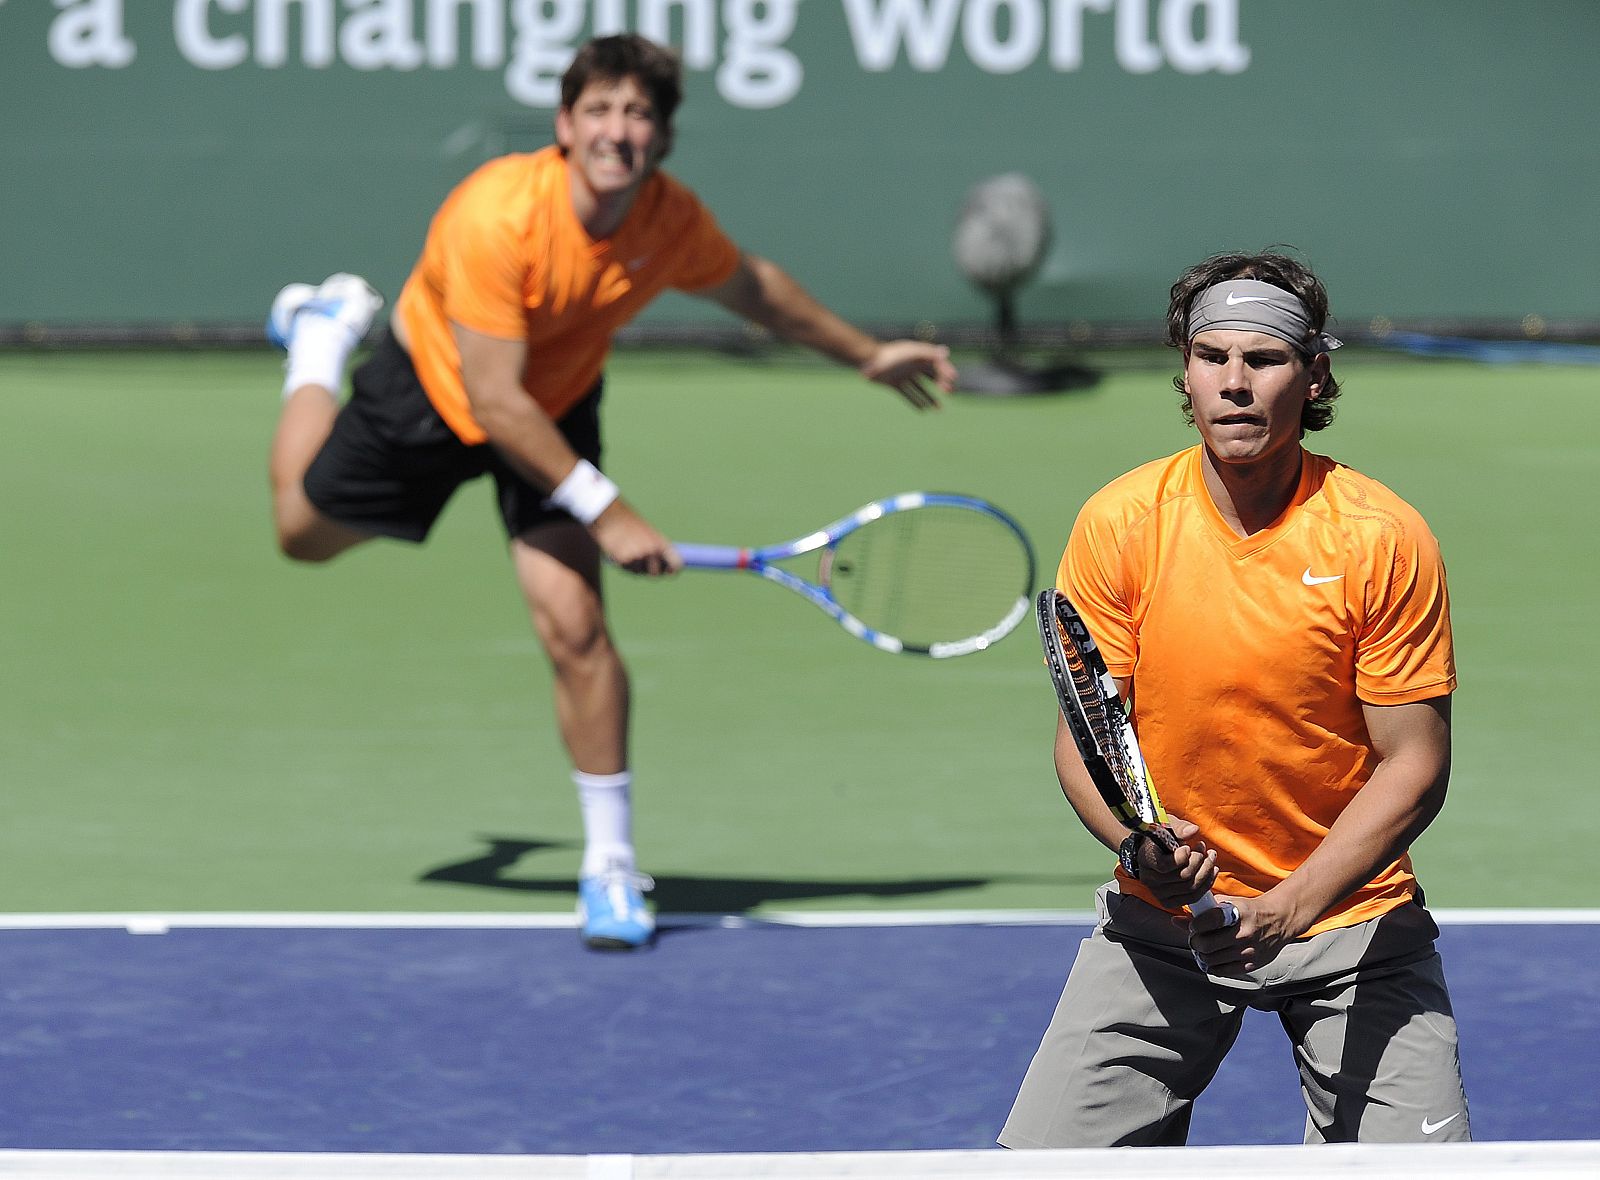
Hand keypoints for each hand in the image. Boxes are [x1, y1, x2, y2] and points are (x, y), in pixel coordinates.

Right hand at [590, 500, 681, 576]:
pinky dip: (622, 563)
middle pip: (656, 573)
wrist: (610, 515)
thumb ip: (655, 547)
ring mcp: (638, 557)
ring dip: (633, 566)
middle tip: (643, 565)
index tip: (668, 571)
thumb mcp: (648, 532)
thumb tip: (661, 563)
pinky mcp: (624, 560)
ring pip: (638, 572)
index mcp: (661, 543)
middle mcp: (652, 551)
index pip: (675, 564)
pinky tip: (618, 550)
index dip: (672, 570)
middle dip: (650, 571)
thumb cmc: (629, 522)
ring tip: (626, 549)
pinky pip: (625, 568)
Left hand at [859, 340, 956, 409]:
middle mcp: (912, 366)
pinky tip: (923, 410)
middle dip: (941, 384)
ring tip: (939, 409)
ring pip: (920, 388)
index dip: (946, 370)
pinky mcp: (894, 383)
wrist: (869, 360)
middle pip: (931, 376)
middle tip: (950, 392)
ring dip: (930, 398)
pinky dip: (915, 402)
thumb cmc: (892, 355)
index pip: (936, 364)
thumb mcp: (912, 353)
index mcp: (917, 356)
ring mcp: (903, 375)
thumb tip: (946, 352)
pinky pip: (907, 394)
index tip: (953, 380)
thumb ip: (929, 352)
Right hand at [1135, 816, 1219, 909]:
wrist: (1153, 851)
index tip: (1188, 846)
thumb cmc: (1161, 837)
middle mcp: (1149, 878)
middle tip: (1204, 848)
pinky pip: (1193, 897)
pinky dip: (1206, 884)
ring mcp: (1158, 892)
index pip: (1165, 866)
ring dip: (1206, 871)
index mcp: (1146, 858)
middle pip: (1183, 876)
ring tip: (1210, 857)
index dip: (1182, 856)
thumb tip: (1194, 830)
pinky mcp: (1168, 901)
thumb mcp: (1167, 826)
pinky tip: (1211, 871)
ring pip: (1190, 887)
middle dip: (1199, 860)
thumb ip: (1179, 827)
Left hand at [1180, 889, 1308, 976]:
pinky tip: (1212, 957)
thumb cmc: (1249, 910)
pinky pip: (1222, 971)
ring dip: (1201, 954)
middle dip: (1194, 942)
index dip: (1195, 924)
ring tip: (1203, 948)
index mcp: (1238, 913)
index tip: (1194, 925)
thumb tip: (1176, 921)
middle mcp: (1244, 933)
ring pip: (1211, 960)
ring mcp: (1248, 951)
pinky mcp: (1251, 965)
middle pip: (1206, 944)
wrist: (1279, 921)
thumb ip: (1203, 912)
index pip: (1209, 920)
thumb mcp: (1228, 903)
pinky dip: (1212, 966)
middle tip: (1195, 939)